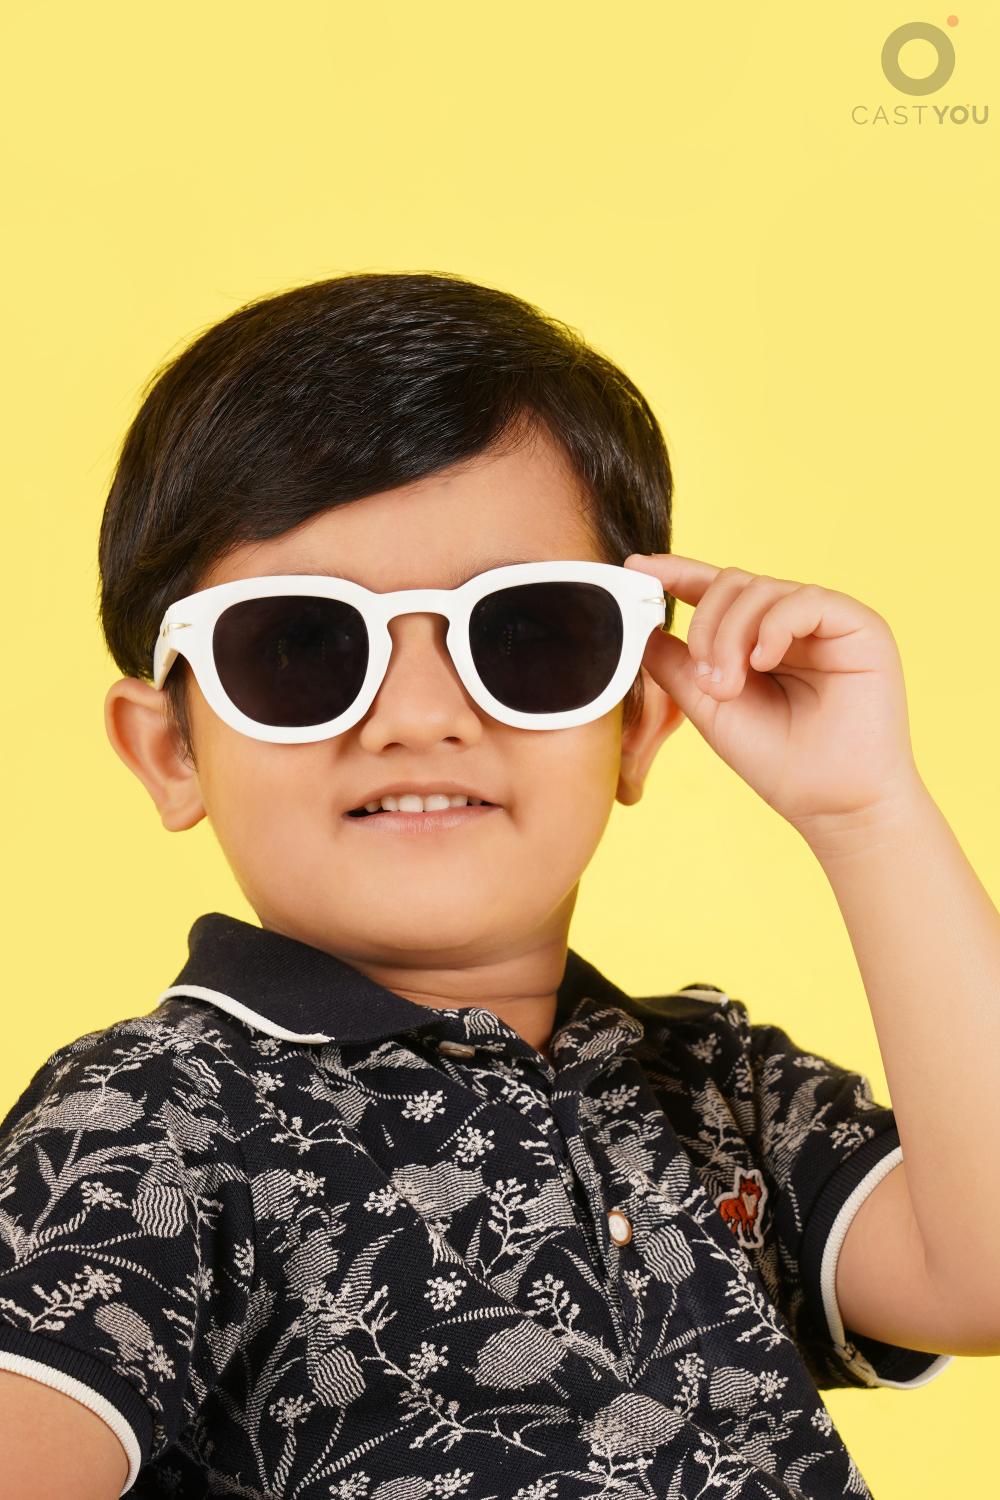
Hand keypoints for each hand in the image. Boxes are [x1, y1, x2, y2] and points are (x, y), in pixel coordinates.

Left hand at [623, 553, 923, 839]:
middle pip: (733, 583)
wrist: (834, 805)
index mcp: (758, 638)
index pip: (715, 590)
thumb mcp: (710, 708)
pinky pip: (806, 600)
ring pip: (761, 589)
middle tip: (707, 681)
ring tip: (730, 686)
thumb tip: (641, 628)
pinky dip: (774, 625)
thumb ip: (677, 666)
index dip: (676, 573)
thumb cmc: (779, 761)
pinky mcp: (860, 626)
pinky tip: (763, 661)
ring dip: (731, 635)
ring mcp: (827, 622)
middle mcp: (792, 623)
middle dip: (706, 626)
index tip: (636, 569)